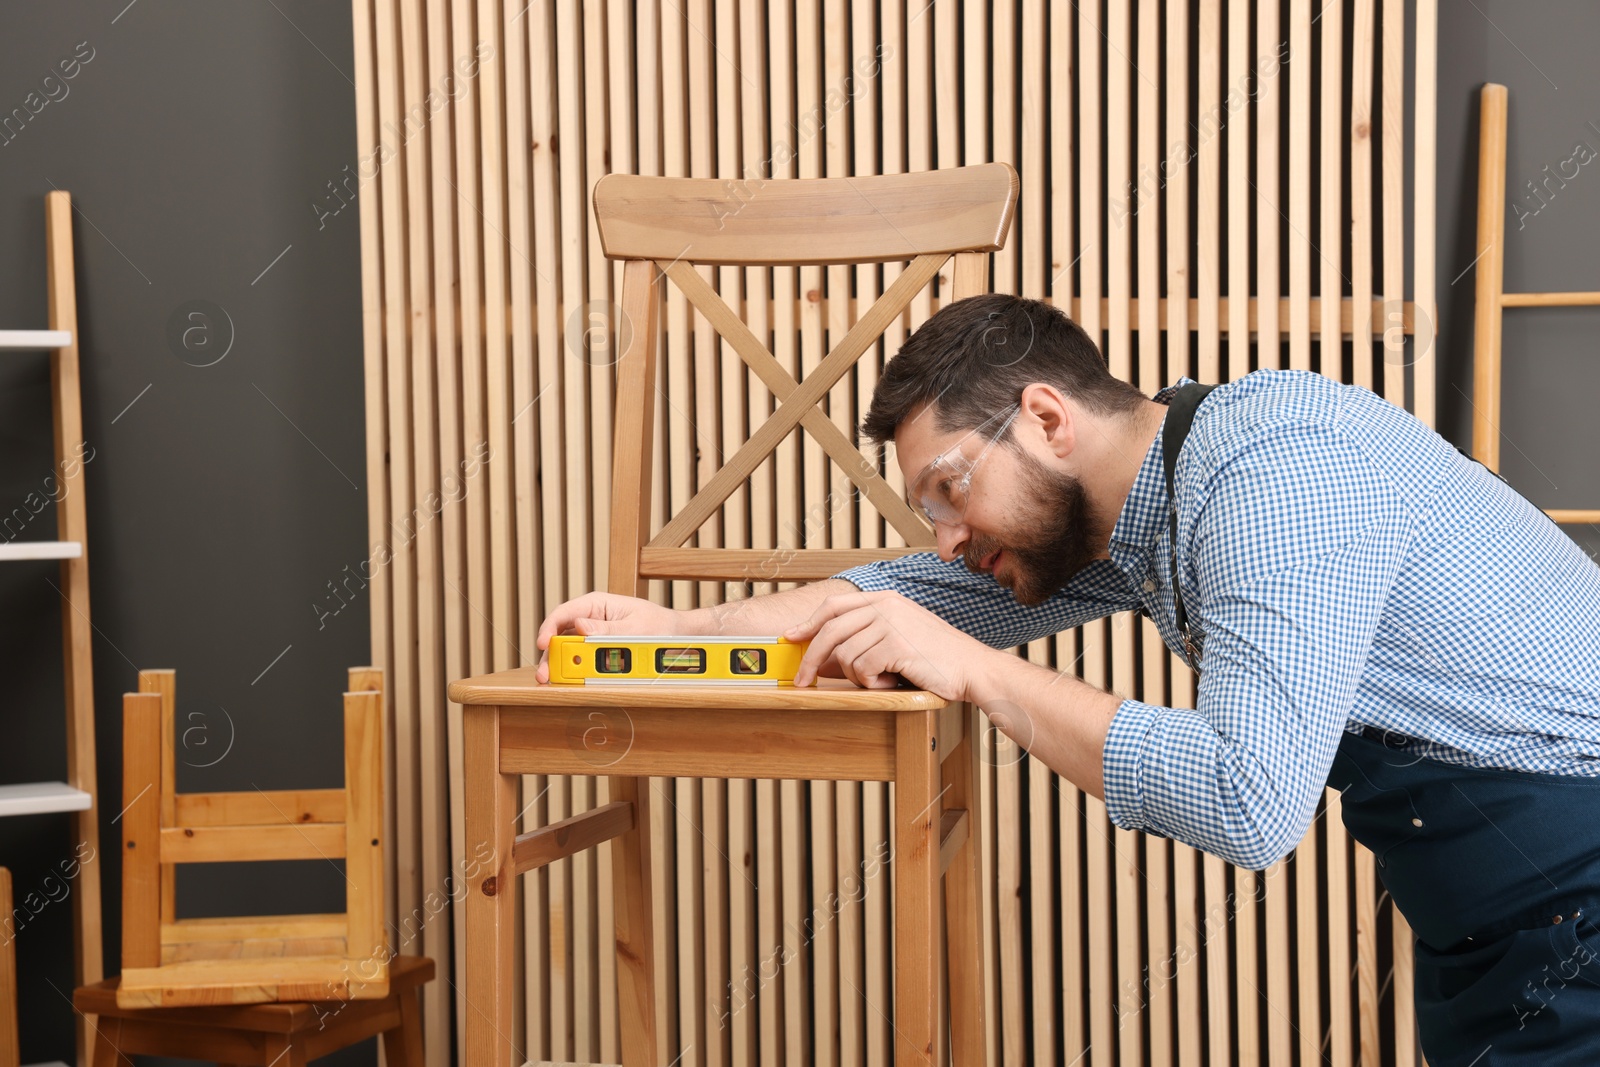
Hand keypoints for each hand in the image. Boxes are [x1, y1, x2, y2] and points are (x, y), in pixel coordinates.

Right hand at [533, 592, 684, 682]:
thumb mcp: (635, 627)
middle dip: (551, 655)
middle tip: (545, 675)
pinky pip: (581, 659)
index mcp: (597, 604)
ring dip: (560, 666)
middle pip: (560, 635)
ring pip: (567, 650)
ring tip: (553, 682)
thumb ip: (607, 629)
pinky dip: (574, 670)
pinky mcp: (597, 650)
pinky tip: (569, 681)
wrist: (676, 635)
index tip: (542, 644)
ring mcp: (592, 634)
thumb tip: (580, 626)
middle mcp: (590, 618)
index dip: (549, 628)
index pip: (564, 613)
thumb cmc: (659, 624)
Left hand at [782, 589, 996, 700]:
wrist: (972, 668)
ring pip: (844, 655)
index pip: (835, 605)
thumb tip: (824, 655)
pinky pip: (861, 669)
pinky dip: (871, 683)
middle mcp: (886, 606)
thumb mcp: (901, 635)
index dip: (809, 622)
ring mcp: (891, 623)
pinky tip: (890, 682)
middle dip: (810, 659)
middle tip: (803, 681)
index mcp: (886, 599)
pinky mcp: (895, 645)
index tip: (793, 637)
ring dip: (856, 677)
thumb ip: (868, 636)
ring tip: (881, 679)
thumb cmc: (937, 658)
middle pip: (830, 630)